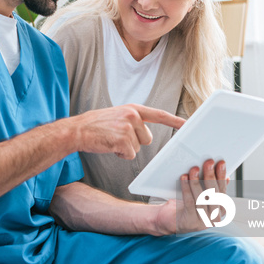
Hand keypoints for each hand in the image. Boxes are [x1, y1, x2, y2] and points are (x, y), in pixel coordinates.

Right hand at [67, 104, 184, 159]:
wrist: (77, 130)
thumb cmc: (95, 125)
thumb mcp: (116, 116)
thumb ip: (132, 121)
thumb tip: (145, 135)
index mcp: (133, 109)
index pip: (159, 115)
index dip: (174, 121)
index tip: (187, 125)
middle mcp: (132, 116)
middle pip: (147, 138)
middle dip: (134, 142)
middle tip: (116, 136)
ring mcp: (128, 127)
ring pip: (137, 148)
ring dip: (125, 148)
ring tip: (111, 139)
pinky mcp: (123, 140)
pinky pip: (129, 154)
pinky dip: (119, 154)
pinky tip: (109, 145)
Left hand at [150, 160, 228, 234]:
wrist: (172, 221)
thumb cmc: (189, 205)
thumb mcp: (203, 196)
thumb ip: (212, 187)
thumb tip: (225, 175)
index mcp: (221, 209)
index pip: (223, 190)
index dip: (222, 176)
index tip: (221, 163)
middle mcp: (215, 217)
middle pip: (214, 194)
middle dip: (211, 176)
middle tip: (208, 163)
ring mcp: (203, 221)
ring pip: (202, 198)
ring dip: (197, 181)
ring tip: (194, 169)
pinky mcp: (190, 222)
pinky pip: (189, 202)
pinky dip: (187, 188)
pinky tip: (184, 178)